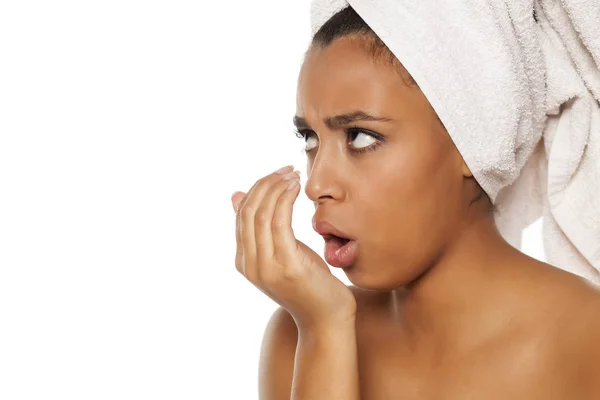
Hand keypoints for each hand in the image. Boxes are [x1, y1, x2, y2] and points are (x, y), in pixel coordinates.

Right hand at [231, 165, 355, 329]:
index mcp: (244, 261)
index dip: (257, 189)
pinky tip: (296, 188)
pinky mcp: (285, 265)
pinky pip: (279, 222)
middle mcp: (249, 264)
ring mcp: (265, 266)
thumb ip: (262, 229)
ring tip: (292, 174)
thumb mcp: (283, 251)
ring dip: (276, 188)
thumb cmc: (309, 284)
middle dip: (266, 184)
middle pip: (249, 212)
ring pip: (261, 215)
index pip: (242, 215)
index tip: (277, 173)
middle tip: (285, 170)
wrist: (326, 318)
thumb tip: (237, 195)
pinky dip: (285, 199)